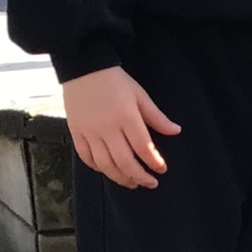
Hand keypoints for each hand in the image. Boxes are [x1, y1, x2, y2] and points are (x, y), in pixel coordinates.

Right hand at [61, 65, 180, 189]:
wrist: (83, 68)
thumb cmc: (115, 81)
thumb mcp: (140, 95)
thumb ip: (157, 117)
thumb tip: (176, 131)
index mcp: (126, 117)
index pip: (143, 147)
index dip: (154, 162)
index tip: (162, 169)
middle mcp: (107, 127)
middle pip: (124, 161)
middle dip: (139, 176)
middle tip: (150, 183)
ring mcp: (89, 131)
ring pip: (105, 164)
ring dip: (120, 177)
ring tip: (132, 183)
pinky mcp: (75, 132)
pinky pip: (86, 157)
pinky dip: (98, 168)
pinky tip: (109, 171)